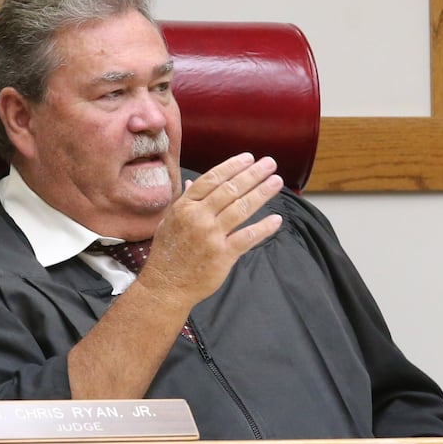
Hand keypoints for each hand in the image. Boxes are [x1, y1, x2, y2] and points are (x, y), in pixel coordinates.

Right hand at [136, 152, 283, 308]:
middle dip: (253, 174)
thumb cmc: (168, 253)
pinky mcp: (223, 255)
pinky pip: (247, 237)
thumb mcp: (170, 221)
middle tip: (270, 164)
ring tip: (276, 182)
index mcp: (185, 206)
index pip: (212, 179)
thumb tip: (193, 183)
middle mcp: (198, 217)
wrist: (166, 285)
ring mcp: (211, 236)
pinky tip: (276, 219)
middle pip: (231, 190)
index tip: (249, 158)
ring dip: (262, 193)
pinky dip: (263, 227)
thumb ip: (185, 201)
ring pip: (241, 208)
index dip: (233, 166)